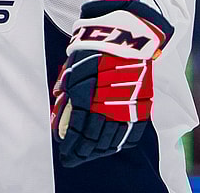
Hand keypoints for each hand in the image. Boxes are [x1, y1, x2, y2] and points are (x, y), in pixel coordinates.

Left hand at [51, 49, 152, 166]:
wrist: (122, 40)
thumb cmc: (92, 55)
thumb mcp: (71, 75)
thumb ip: (65, 100)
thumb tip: (58, 122)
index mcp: (86, 98)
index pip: (77, 133)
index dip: (70, 148)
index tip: (65, 156)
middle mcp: (107, 107)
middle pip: (94, 141)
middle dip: (82, 154)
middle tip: (74, 159)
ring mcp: (126, 109)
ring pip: (112, 141)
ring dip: (98, 152)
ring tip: (89, 155)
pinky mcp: (141, 108)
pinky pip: (131, 135)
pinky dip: (119, 145)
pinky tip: (110, 148)